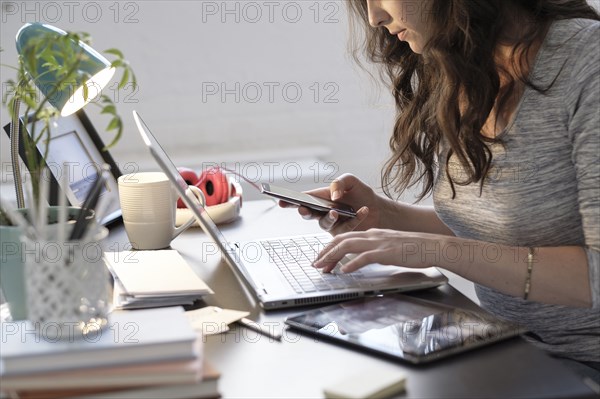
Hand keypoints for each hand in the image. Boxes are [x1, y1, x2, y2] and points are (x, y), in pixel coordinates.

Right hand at [278, 174, 380, 234]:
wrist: (378, 208)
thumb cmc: (361, 194)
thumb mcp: (350, 181)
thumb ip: (339, 182)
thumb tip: (333, 195)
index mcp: (320, 198)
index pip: (302, 199)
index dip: (290, 201)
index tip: (280, 201)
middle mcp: (322, 212)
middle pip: (308, 214)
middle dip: (304, 212)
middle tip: (303, 210)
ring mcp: (332, 224)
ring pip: (324, 224)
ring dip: (328, 218)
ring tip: (336, 212)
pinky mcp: (343, 234)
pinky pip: (345, 229)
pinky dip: (355, 219)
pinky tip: (363, 210)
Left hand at [313, 229, 440, 272]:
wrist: (433, 246)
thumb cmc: (415, 249)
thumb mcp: (390, 247)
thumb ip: (375, 251)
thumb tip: (362, 260)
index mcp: (373, 233)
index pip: (345, 237)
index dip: (330, 247)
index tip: (321, 257)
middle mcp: (373, 235)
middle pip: (341, 240)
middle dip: (325, 252)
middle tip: (315, 264)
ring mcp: (378, 242)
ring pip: (347, 246)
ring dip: (332, 257)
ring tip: (323, 267)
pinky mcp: (386, 252)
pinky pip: (364, 257)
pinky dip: (351, 264)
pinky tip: (343, 271)